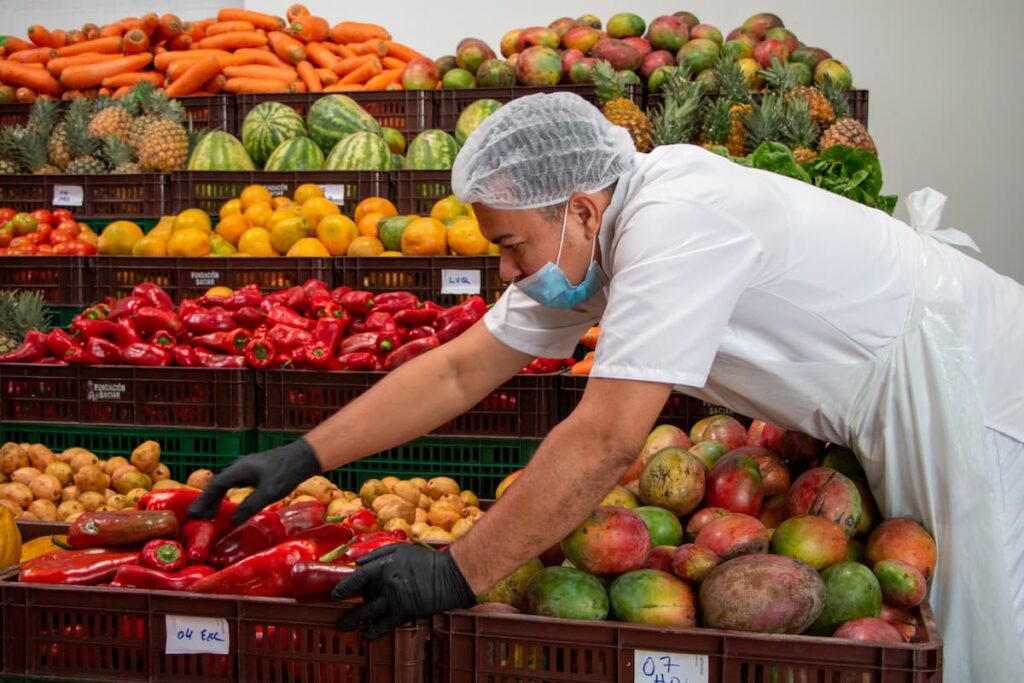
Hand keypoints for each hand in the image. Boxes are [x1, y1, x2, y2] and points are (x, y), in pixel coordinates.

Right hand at [187, 438, 320, 524]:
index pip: (215, 485)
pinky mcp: (254, 470)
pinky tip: (228, 504)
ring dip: (215, 498)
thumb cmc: (287, 472)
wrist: (303, 456)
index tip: (194, 514)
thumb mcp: (269, 492)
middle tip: (196, 518)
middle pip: (217, 484)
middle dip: (206, 501)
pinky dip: (226, 494)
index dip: (203, 501)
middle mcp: (240, 467)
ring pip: (225, 483)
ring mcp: (247, 467)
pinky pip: (233, 483)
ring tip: (208, 515)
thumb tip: (233, 521)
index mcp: (239, 470)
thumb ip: (250, 506)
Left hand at [332, 543, 475, 638]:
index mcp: (384, 565)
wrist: (448, 576)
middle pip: (362, 596)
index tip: (334, 595)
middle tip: (339, 614)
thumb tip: (357, 563)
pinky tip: (367, 635)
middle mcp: (386, 583)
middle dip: (351, 605)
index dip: (343, 587)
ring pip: (368, 613)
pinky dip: (374, 631)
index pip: (357, 577)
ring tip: (342, 626)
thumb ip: (377, 554)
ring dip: (353, 621)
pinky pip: (384, 625)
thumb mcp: (401, 549)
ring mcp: (394, 599)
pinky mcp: (404, 612)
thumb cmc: (424, 561)